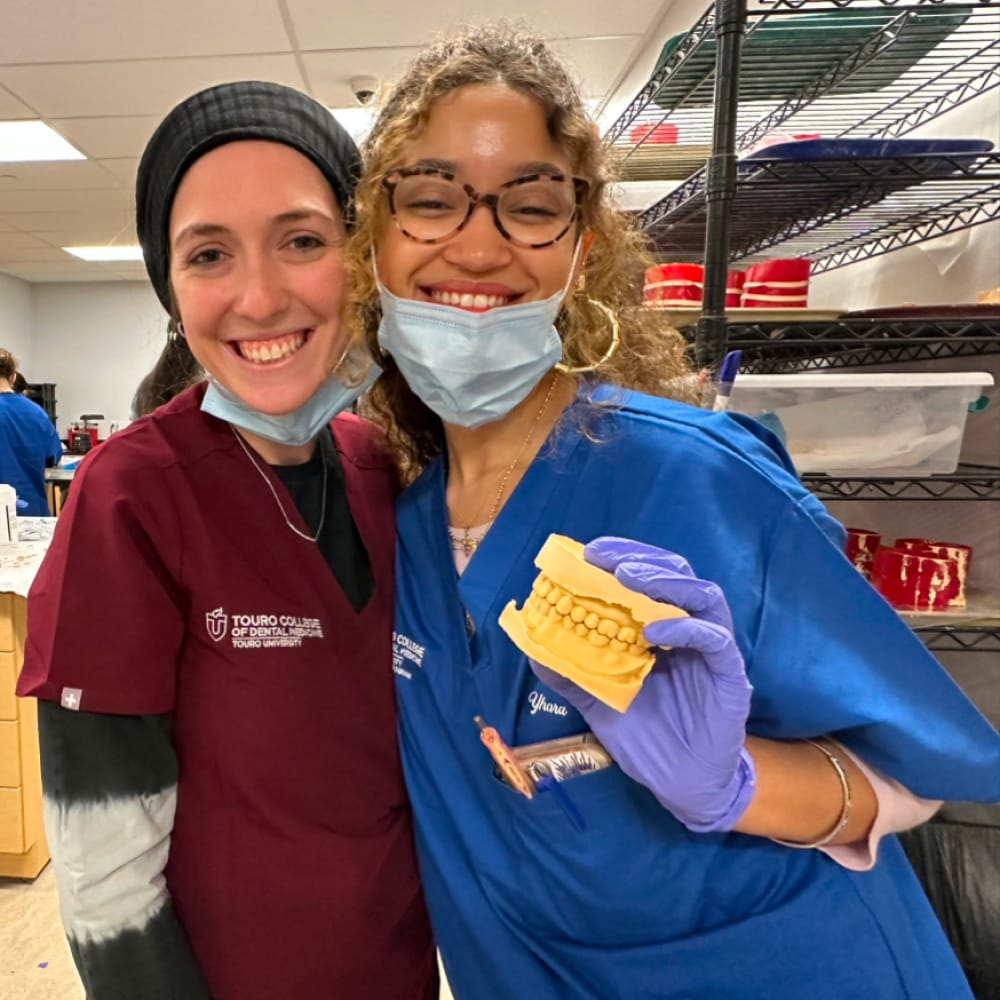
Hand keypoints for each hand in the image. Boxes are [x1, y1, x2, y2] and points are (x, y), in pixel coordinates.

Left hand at [530, 536, 754, 832]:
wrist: (681, 784)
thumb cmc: (646, 737)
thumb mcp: (598, 702)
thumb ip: (571, 674)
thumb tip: (532, 649)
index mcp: (662, 630)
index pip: (649, 578)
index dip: (622, 558)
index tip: (588, 552)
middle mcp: (691, 630)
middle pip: (677, 574)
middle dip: (640, 559)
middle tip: (602, 557)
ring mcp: (713, 651)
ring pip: (703, 596)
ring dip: (664, 581)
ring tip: (628, 579)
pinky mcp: (730, 676)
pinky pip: (715, 641)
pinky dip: (686, 628)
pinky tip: (655, 630)